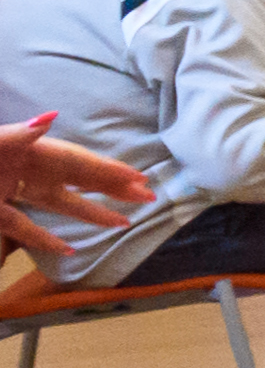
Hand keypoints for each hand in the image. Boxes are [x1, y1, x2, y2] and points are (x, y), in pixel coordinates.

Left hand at [1, 113, 154, 264]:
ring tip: (123, 222)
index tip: (139, 178)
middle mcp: (25, 171)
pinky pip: (24, 228)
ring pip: (58, 203)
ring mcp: (9, 192)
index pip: (76, 161)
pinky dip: (46, 239)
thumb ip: (18, 133)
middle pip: (76, 179)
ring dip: (92, 212)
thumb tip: (50, 117)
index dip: (107, 169)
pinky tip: (67, 250)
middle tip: (148, 196)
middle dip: (112, 187)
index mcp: (28, 152)